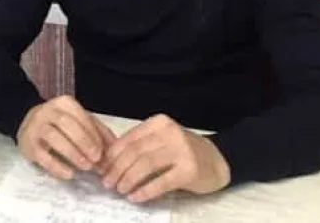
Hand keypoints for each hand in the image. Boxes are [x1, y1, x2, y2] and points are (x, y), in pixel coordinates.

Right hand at [17, 95, 116, 179]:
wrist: (27, 124)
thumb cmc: (60, 124)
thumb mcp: (79, 121)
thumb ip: (98, 132)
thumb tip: (116, 148)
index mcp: (64, 103)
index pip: (81, 116)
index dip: (93, 134)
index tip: (103, 151)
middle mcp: (48, 111)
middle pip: (67, 124)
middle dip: (84, 142)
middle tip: (96, 159)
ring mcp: (36, 127)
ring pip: (53, 137)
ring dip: (72, 153)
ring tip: (85, 167)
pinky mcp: (28, 144)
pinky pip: (42, 155)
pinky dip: (56, 166)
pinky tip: (69, 174)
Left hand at [101, 114, 229, 202]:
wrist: (218, 161)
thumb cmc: (183, 152)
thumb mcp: (161, 141)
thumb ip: (140, 146)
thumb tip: (109, 161)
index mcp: (159, 123)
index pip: (128, 138)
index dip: (112, 155)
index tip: (102, 168)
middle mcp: (170, 132)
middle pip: (134, 152)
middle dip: (116, 169)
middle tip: (107, 183)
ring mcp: (181, 150)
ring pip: (145, 165)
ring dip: (128, 179)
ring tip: (120, 190)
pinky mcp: (189, 170)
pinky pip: (161, 182)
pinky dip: (145, 191)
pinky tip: (135, 197)